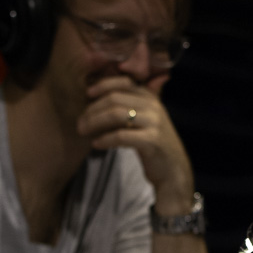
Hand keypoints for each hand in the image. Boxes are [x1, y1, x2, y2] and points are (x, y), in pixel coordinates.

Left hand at [78, 76, 194, 206]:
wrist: (173, 169)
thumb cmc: (152, 145)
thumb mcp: (143, 121)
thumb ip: (128, 108)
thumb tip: (96, 100)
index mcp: (151, 98)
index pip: (124, 83)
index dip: (103, 85)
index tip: (87, 94)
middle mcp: (154, 106)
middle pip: (115, 99)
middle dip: (93, 109)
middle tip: (79, 122)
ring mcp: (154, 122)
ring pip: (116, 114)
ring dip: (94, 122)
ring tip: (83, 131)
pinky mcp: (152, 140)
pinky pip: (121, 136)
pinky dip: (105, 139)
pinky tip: (96, 144)